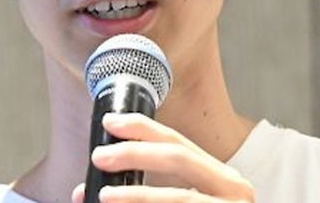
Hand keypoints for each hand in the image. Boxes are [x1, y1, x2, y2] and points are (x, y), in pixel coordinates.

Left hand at [72, 112, 254, 201]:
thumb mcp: (184, 200)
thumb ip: (143, 194)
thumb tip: (85, 190)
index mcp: (220, 178)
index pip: (177, 142)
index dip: (142, 128)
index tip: (111, 123)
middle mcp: (233, 190)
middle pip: (179, 158)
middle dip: (136, 153)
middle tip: (100, 157)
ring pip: (182, 198)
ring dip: (139, 196)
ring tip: (105, 196)